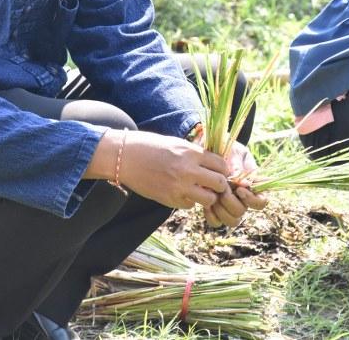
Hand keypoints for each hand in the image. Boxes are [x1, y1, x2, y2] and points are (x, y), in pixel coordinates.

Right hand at [94, 129, 229, 209]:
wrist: (125, 158)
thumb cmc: (150, 147)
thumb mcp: (176, 144)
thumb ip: (195, 154)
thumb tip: (214, 164)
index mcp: (190, 153)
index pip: (221, 164)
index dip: (222, 169)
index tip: (219, 171)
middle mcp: (188, 170)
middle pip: (219, 183)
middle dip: (219, 185)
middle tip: (213, 184)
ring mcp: (178, 187)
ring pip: (208, 199)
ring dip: (207, 196)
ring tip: (199, 190)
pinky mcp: (169, 199)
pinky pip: (190, 205)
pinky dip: (189, 201)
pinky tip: (181, 193)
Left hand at [203, 142, 266, 228]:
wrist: (210, 150)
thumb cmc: (227, 151)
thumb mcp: (236, 154)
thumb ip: (241, 167)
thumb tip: (246, 184)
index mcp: (252, 188)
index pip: (261, 203)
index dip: (252, 200)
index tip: (239, 189)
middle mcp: (242, 200)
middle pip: (241, 213)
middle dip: (230, 202)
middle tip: (222, 189)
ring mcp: (228, 206)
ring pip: (231, 221)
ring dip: (221, 209)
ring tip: (214, 195)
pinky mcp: (215, 210)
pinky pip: (216, 222)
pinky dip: (211, 215)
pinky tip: (206, 203)